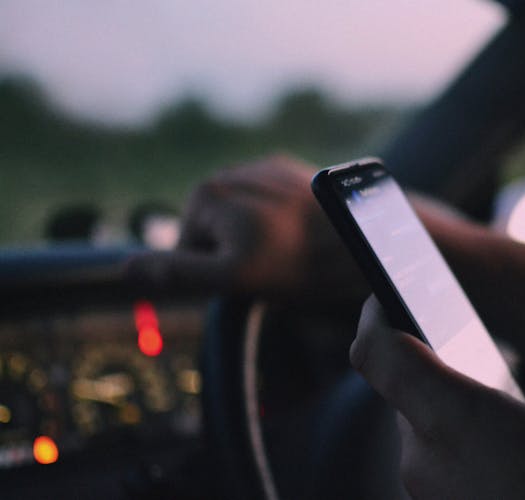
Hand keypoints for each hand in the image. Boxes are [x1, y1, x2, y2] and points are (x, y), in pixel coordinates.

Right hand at [127, 155, 365, 302]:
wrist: (366, 238)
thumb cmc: (300, 263)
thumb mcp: (232, 277)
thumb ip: (177, 272)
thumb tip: (127, 269)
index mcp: (205, 194)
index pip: (189, 252)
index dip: (217, 276)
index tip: (253, 277)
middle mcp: (230, 172)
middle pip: (217, 233)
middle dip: (239, 255)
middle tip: (277, 267)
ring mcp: (263, 169)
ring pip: (245, 222)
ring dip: (261, 240)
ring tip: (295, 250)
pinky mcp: (293, 172)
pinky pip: (272, 209)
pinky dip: (282, 224)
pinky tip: (306, 232)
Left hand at [352, 296, 524, 499]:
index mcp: (454, 421)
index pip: (378, 353)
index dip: (375, 312)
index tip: (384, 289)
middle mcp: (425, 459)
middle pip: (408, 387)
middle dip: (438, 360)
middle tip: (462, 331)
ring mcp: (430, 494)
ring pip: (429, 425)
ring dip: (460, 404)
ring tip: (504, 395)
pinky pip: (443, 459)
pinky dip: (467, 439)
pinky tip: (512, 444)